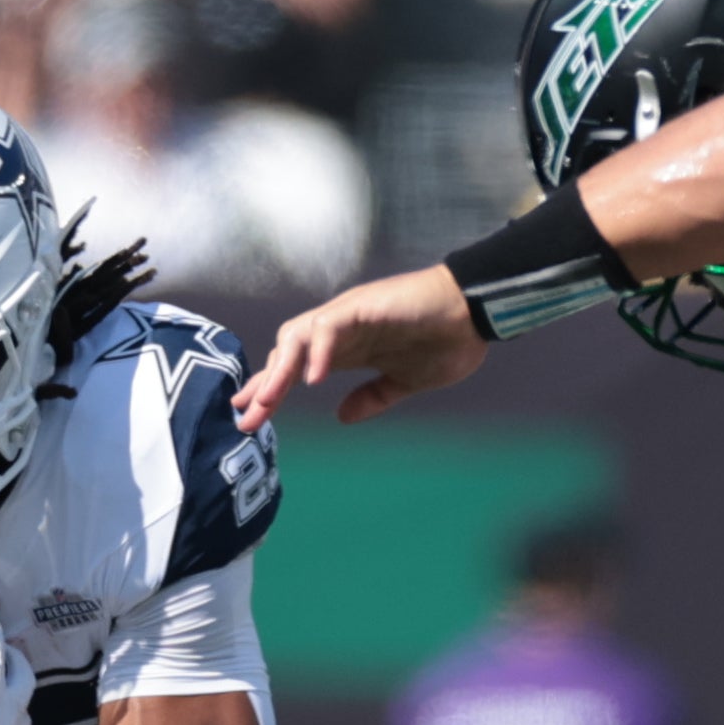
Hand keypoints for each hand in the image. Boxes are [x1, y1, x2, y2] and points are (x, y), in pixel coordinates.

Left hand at [235, 266, 485, 429]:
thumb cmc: (446, 341)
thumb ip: (373, 397)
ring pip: (297, 336)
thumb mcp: (404, 382)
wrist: (477, 314)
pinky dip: (317, 352)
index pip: (295, 368)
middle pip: (286, 353)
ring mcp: (348, 316)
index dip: (271, 391)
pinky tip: (313, 379)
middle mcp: (339, 331)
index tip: (249, 418)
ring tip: (267, 400)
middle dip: (264, 385)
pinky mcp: (362, 306)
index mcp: (346, 349)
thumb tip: (342, 416)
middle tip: (246, 418)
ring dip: (279, 369)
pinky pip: (329, 327)